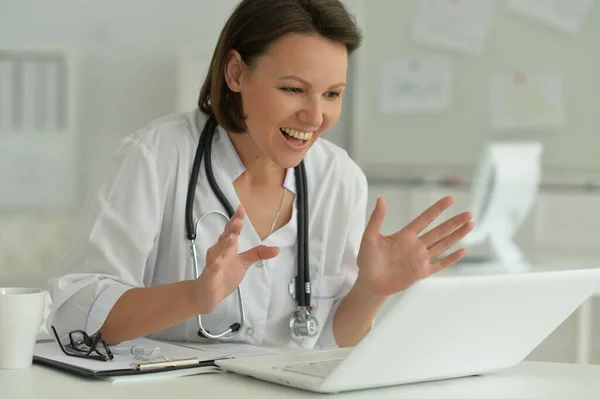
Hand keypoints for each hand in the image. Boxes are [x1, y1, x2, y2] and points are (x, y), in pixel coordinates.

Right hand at [196, 205, 278, 312]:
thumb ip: (258, 254)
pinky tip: (217, 263)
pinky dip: (214, 266)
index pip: (231, 230)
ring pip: (217, 252)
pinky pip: (211, 270)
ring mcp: (213, 263)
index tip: (241, 209)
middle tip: (238, 220)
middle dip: (231, 229)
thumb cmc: (224, 275)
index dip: (236, 220)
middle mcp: (219, 252)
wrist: (208, 294)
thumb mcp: (244, 262)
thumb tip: (277, 249)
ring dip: (224, 244)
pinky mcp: (209, 276)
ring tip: (231, 237)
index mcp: (227, 247)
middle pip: (225, 238)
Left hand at [356, 196, 473, 297]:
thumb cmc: (367, 260)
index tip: (451, 198)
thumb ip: (376, 219)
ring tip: (470, 225)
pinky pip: (440, 264)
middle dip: (454, 222)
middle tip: (470, 213)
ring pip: (443, 244)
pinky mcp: (421, 273)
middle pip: (439, 231)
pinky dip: (451, 258)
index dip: (438, 209)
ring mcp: (420, 259)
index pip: (425, 219)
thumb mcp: (369, 237)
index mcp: (405, 235)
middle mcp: (416, 245)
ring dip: (457, 235)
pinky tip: (463, 250)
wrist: (369, 283)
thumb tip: (381, 198)